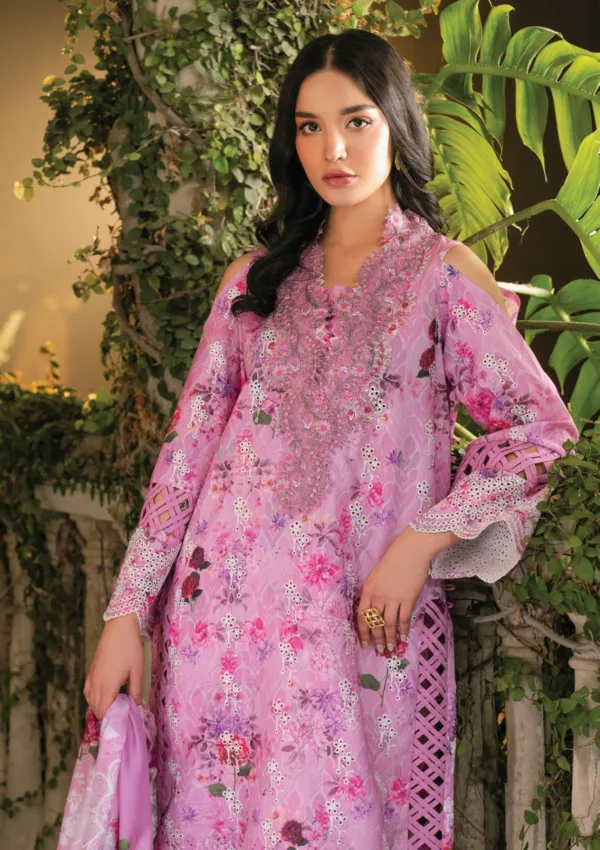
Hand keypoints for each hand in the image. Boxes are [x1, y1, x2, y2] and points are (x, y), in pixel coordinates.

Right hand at [83, 612, 144, 720]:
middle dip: (107, 716)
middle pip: (96, 708)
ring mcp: (92, 676)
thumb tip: (137, 707)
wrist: (119, 627)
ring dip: (100, 707)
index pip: (105, 711)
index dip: (112, 720)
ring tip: (115, 708)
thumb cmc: (130, 648)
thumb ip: (136, 691)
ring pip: (90, 700)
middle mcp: (96, 683)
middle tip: (121, 718)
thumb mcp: (137, 670)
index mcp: (107, 685)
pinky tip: (103, 696)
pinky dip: (93, 697)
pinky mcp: (91, 670)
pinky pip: (88, 690)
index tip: (123, 724)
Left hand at [356, 525, 456, 653]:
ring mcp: (393, 598)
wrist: (412, 550)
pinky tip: (404, 637)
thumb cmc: (394, 559)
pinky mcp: (407, 598)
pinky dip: (403, 630)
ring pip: (389, 624)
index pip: (362, 616)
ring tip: (391, 648)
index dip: (363, 632)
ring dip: (390, 638)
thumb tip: (374, 608)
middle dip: (377, 639)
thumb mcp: (376, 574)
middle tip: (379, 651)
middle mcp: (378, 595)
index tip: (364, 643)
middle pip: (375, 623)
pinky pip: (404, 619)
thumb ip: (373, 591)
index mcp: (368, 589)